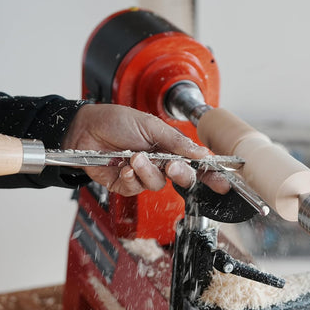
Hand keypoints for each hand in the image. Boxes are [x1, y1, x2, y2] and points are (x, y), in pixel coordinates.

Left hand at [62, 104, 229, 195]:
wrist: (85, 129)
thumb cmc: (116, 121)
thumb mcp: (150, 125)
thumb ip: (176, 142)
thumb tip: (201, 152)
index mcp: (169, 147)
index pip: (195, 163)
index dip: (210, 174)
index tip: (223, 181)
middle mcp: (159, 163)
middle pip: (181, 178)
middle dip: (180, 174)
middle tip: (172, 166)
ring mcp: (142, 175)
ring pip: (157, 185)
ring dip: (147, 171)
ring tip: (134, 156)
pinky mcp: (126, 185)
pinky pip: (136, 189)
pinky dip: (130, 178)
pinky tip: (123, 167)